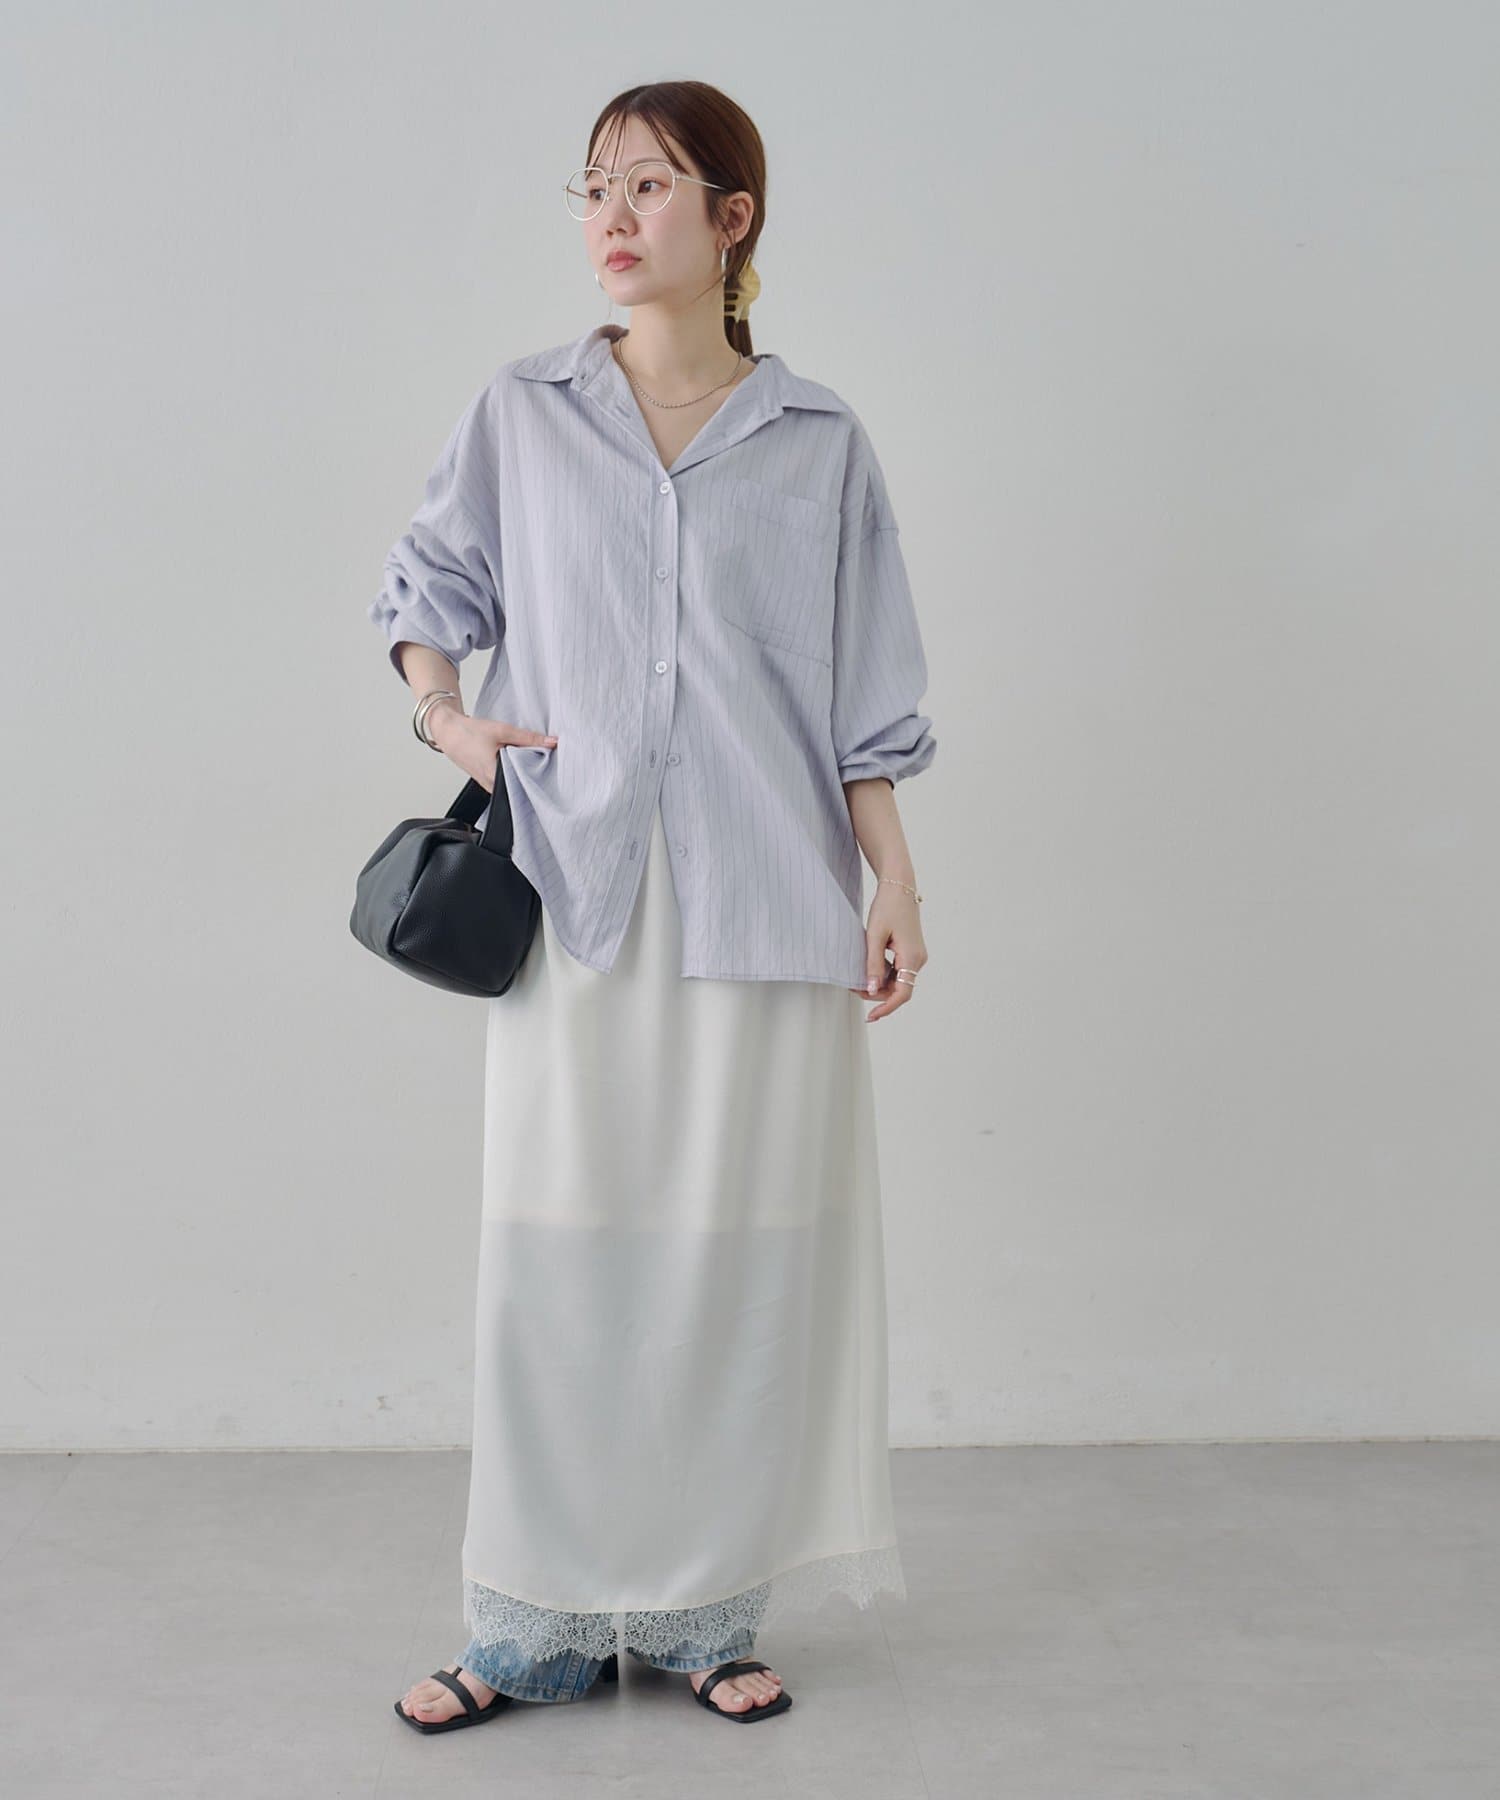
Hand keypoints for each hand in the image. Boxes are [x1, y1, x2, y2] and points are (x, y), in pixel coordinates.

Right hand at [428, 703, 557, 791]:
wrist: (449, 732)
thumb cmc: (469, 733)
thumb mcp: (502, 731)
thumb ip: (528, 737)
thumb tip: (552, 742)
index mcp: (494, 775)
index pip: (525, 784)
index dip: (539, 776)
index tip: (551, 768)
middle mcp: (491, 785)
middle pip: (521, 785)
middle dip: (533, 774)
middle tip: (545, 763)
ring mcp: (488, 785)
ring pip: (513, 783)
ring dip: (522, 773)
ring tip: (531, 761)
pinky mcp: (487, 782)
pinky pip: (506, 781)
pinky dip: (513, 772)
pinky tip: (517, 762)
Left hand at [848, 885, 926, 1020]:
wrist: (899, 886)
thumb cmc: (887, 907)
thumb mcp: (874, 936)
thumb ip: (873, 964)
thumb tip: (871, 989)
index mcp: (912, 957)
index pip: (902, 994)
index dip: (886, 1007)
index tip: (871, 1016)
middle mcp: (918, 959)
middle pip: (899, 989)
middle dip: (877, 993)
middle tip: (853, 988)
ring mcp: (916, 955)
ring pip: (897, 980)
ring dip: (879, 983)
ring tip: (857, 978)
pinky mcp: (911, 950)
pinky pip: (898, 970)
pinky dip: (883, 973)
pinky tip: (868, 968)